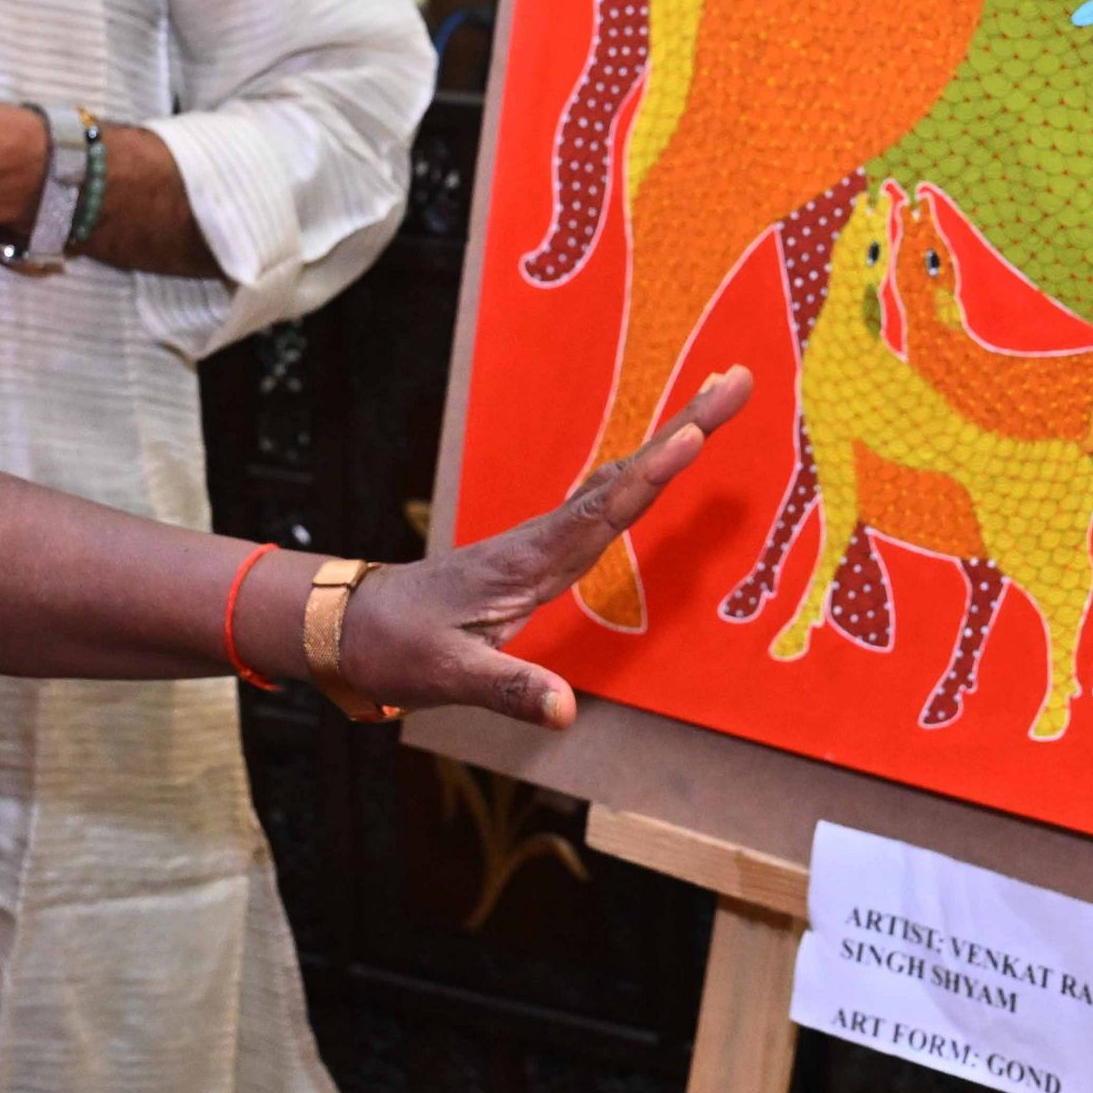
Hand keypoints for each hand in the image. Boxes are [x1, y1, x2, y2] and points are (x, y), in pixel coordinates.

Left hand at [330, 370, 752, 725]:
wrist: (354, 625)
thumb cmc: (398, 648)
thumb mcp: (449, 677)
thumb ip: (510, 690)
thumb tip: (565, 711)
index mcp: (527, 561)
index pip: (602, 512)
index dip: (651, 475)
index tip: (695, 435)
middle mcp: (542, 540)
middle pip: (626, 478)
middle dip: (684, 429)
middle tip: (738, 382)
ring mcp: (544, 542)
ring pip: (620, 483)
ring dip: (671, 440)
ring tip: (720, 398)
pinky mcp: (542, 553)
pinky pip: (605, 504)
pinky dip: (643, 474)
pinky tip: (664, 456)